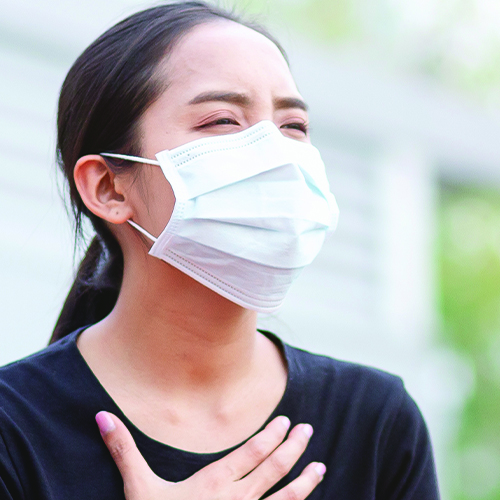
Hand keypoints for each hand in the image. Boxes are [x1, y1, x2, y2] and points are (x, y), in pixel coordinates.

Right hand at [96, 411, 325, 499]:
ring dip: (304, 481)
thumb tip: (102, 416)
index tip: (286, 421)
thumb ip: (124, 450)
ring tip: (321, 466)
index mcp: (214, 483)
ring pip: (284, 498)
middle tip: (308, 430)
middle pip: (272, 469)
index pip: (251, 452)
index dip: (270, 435)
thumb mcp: (137, 488)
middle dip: (292, 448)